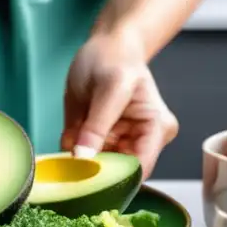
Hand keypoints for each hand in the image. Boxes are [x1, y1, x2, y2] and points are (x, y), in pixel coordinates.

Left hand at [62, 27, 177, 179]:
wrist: (104, 48)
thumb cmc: (115, 60)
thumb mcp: (109, 88)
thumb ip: (97, 125)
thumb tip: (84, 157)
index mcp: (156, 130)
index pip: (140, 169)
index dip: (115, 178)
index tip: (88, 176)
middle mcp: (140, 142)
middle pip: (117, 174)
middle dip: (92, 167)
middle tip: (74, 153)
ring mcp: (118, 144)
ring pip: (95, 168)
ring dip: (77, 157)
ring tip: (75, 130)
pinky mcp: (98, 143)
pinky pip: (80, 157)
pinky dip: (70, 148)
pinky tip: (70, 130)